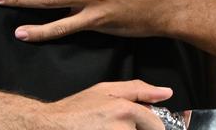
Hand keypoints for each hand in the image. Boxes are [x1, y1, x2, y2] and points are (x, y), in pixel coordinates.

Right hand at [40, 80, 170, 129]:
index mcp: (125, 110)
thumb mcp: (106, 90)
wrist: (49, 126)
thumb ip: (139, 90)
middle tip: (114, 125)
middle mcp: (122, 129)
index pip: (157, 125)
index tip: (141, 125)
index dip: (152, 126)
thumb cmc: (76, 110)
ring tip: (104, 128)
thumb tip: (166, 93)